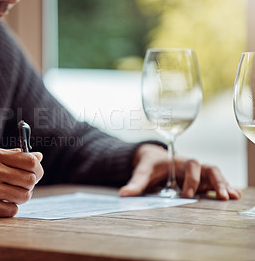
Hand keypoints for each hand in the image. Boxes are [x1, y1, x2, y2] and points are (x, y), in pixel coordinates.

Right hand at [0, 148, 43, 217]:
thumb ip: (13, 156)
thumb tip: (38, 156)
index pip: (30, 161)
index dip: (38, 168)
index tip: (35, 172)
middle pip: (30, 180)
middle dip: (30, 184)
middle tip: (22, 185)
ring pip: (24, 196)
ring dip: (21, 197)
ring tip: (11, 194)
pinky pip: (12, 210)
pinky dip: (10, 207)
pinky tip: (1, 203)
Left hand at [119, 144, 240, 199]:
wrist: (153, 158)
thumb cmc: (149, 164)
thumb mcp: (142, 171)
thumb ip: (135, 183)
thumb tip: (124, 194)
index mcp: (178, 161)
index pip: (191, 165)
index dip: (192, 179)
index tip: (187, 194)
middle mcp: (191, 166)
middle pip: (209, 169)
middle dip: (216, 182)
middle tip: (220, 196)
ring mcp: (198, 173)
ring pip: (215, 175)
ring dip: (223, 185)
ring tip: (231, 197)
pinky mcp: (200, 181)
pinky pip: (215, 183)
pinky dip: (224, 187)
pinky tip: (233, 196)